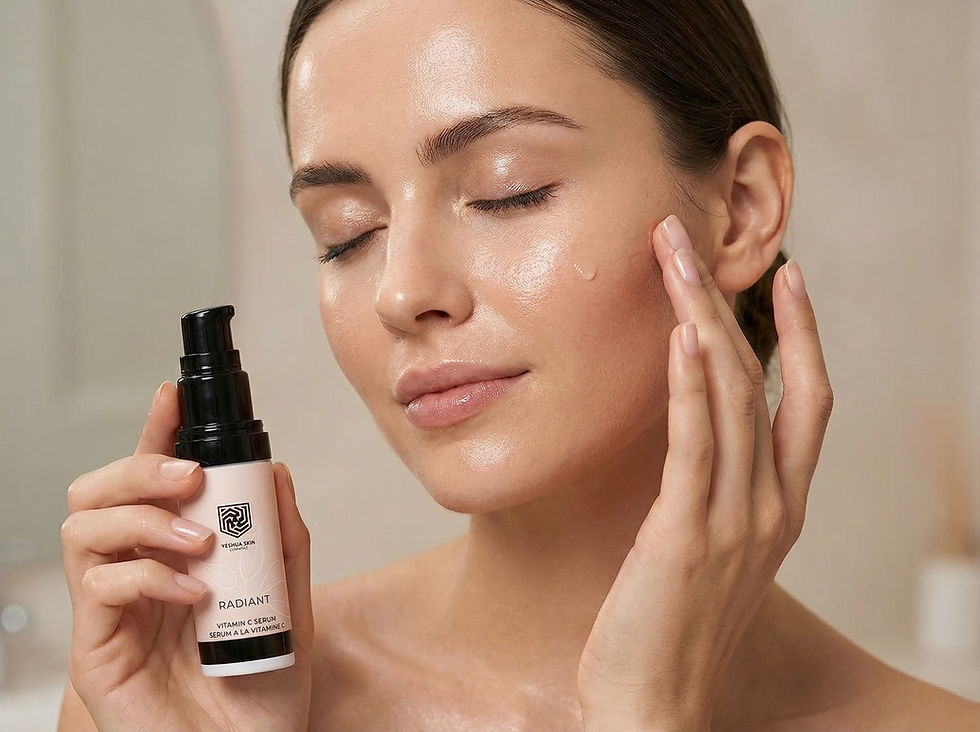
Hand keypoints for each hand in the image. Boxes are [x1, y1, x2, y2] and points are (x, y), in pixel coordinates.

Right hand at [60, 381, 313, 731]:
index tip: (174, 394)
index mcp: (176, 555)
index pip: (152, 482)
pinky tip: (189, 591)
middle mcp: (136, 573)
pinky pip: (97, 586)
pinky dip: (146, 575)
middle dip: (141, 466)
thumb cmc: (264, 690)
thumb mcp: (290, 603)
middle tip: (191, 476)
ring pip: (83, 526)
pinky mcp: (96, 650)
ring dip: (143, 518)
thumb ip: (283, 539)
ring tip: (198, 539)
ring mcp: (111, 610)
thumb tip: (277, 470)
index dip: (157, 432)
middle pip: (98, 491)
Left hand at [576, 215, 833, 730]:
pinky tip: (681, 337)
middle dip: (735, 302)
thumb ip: (714, 492)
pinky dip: (691, 388)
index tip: (785, 277)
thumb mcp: (709, 550)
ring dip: (702, 320)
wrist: (653, 709)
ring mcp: (733, 521)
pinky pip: (695, 448)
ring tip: (673, 258)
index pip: (805, 401)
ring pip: (730, 399)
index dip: (802, 335)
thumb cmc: (671, 627)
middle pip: (765, 381)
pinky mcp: (685, 536)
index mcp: (780, 507)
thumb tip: (695, 437)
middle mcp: (770, 506)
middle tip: (692, 240)